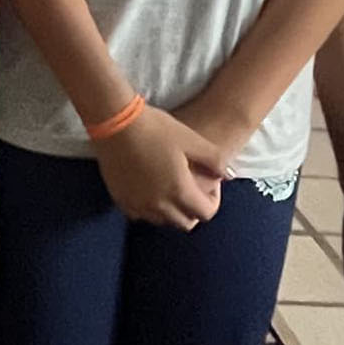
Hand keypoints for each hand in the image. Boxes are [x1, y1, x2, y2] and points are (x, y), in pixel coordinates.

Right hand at [93, 106, 225, 227]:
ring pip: (162, 221)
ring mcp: (136, 204)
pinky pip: (140, 214)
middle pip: (185, 223)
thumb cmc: (156, 127)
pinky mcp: (120, 199)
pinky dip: (150, 208)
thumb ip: (215, 160)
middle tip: (192, 187)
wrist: (115, 121)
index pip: (205, 214)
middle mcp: (158, 204)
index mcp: (178, 190)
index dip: (213, 200)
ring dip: (172, 210)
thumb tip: (228, 175)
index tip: (209, 182)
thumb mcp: (191, 139)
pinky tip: (150, 187)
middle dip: (194, 209)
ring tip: (171, 186)